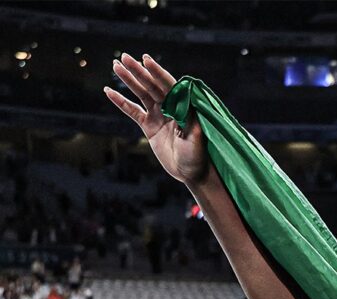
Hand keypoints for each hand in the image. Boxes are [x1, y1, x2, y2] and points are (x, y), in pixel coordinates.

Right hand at [105, 54, 208, 186]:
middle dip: (138, 71)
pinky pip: (132, 111)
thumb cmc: (197, 156)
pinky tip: (108, 91)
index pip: (168, 85)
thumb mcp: (196, 139)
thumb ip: (190, 120)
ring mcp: (158, 115)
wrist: (190, 173)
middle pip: (152, 85)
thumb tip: (185, 101)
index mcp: (182, 107)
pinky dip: (121, 102)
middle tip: (125, 57)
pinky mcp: (148, 126)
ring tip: (116, 66)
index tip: (146, 60)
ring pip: (141, 94)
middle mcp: (169, 108)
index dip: (157, 73)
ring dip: (129, 80)